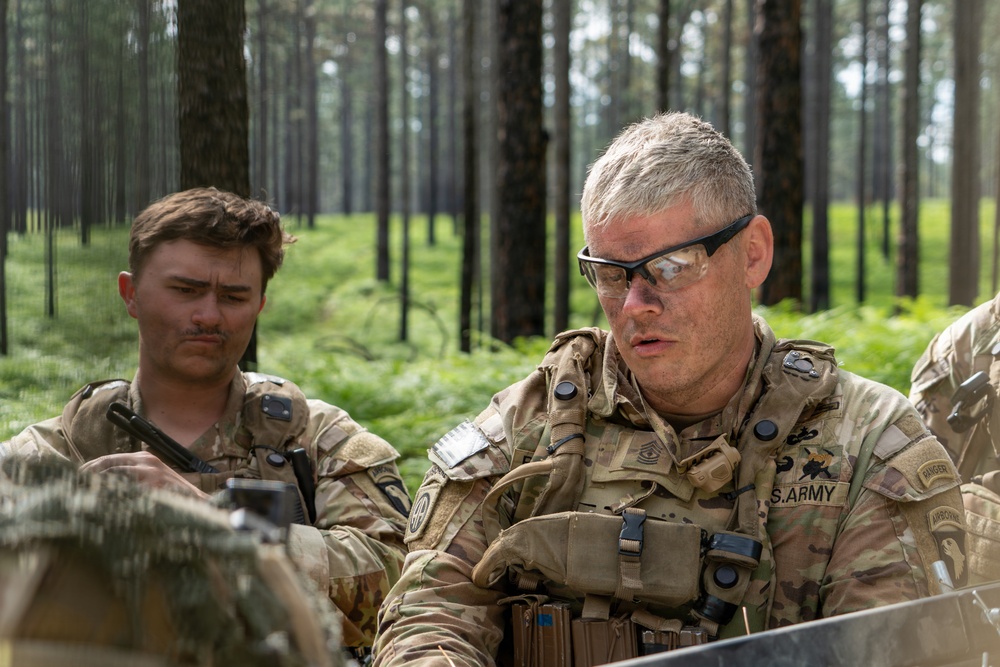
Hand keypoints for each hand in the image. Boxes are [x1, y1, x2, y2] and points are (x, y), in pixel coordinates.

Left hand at [79, 451, 209, 500]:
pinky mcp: (151, 485)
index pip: (108, 459)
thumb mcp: (152, 480)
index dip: (89, 468)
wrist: (198, 506)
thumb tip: (102, 484)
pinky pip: (122, 488)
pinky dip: (108, 493)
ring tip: (78, 493)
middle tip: (70, 486)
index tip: (74, 478)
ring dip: (93, 483)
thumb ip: (131, 478)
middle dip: (86, 474)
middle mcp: (145, 460)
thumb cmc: (172, 497)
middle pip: (106, 463)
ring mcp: (149, 472)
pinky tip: (97, 502)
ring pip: (111, 473)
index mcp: (144, 458)